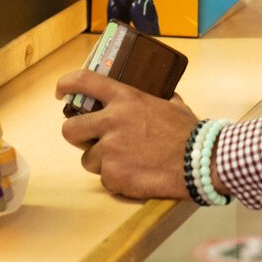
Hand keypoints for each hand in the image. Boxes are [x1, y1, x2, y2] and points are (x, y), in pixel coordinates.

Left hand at [57, 70, 196, 200]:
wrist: (201, 162)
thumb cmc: (190, 133)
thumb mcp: (172, 104)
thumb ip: (157, 98)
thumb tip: (158, 95)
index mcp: (126, 99)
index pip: (84, 82)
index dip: (66, 84)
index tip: (60, 91)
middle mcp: (112, 122)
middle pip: (69, 129)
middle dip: (77, 135)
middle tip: (91, 140)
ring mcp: (110, 151)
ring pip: (88, 159)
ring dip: (102, 162)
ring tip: (127, 162)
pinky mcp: (113, 176)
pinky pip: (105, 179)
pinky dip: (117, 180)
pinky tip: (136, 176)